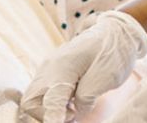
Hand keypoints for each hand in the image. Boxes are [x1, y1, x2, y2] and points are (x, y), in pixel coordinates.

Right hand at [20, 10, 146, 122]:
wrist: (116, 32)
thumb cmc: (113, 53)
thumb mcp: (106, 77)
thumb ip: (86, 98)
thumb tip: (75, 112)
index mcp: (62, 67)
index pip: (49, 101)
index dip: (53, 119)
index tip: (61, 122)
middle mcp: (50, 67)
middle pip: (30, 101)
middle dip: (46, 115)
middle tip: (71, 116)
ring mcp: (49, 68)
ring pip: (33, 98)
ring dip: (49, 109)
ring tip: (72, 111)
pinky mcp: (53, 71)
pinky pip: (42, 92)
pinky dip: (52, 103)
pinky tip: (70, 103)